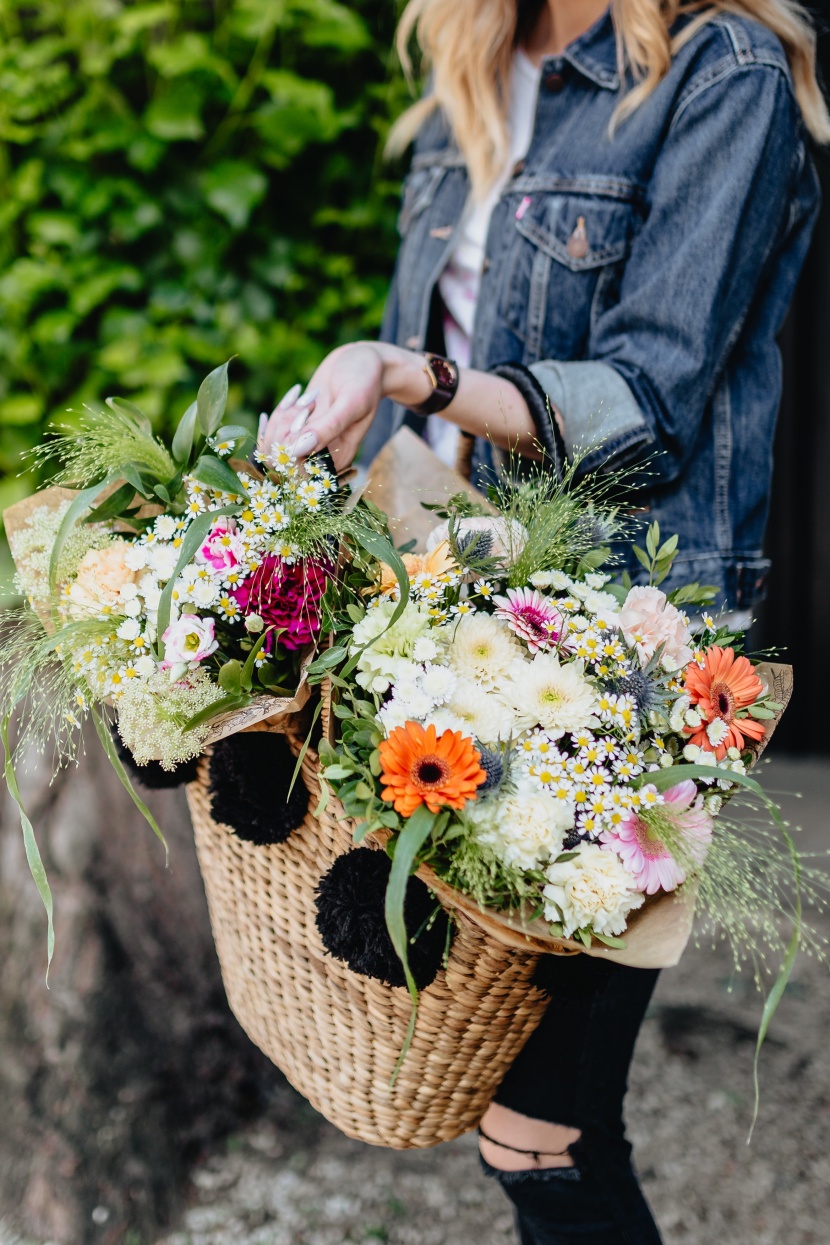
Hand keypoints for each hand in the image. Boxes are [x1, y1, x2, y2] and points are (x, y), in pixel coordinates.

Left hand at [261, 343, 403, 469]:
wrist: (365, 362)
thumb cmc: (366, 380)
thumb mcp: (351, 402)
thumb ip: (328, 427)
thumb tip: (297, 450)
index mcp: (337, 459)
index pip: (299, 469)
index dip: (292, 444)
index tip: (307, 414)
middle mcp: (321, 455)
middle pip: (281, 458)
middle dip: (285, 427)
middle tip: (308, 402)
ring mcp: (307, 443)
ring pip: (273, 443)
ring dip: (283, 416)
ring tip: (307, 397)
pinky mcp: (297, 429)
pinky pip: (272, 432)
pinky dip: (278, 412)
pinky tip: (295, 395)